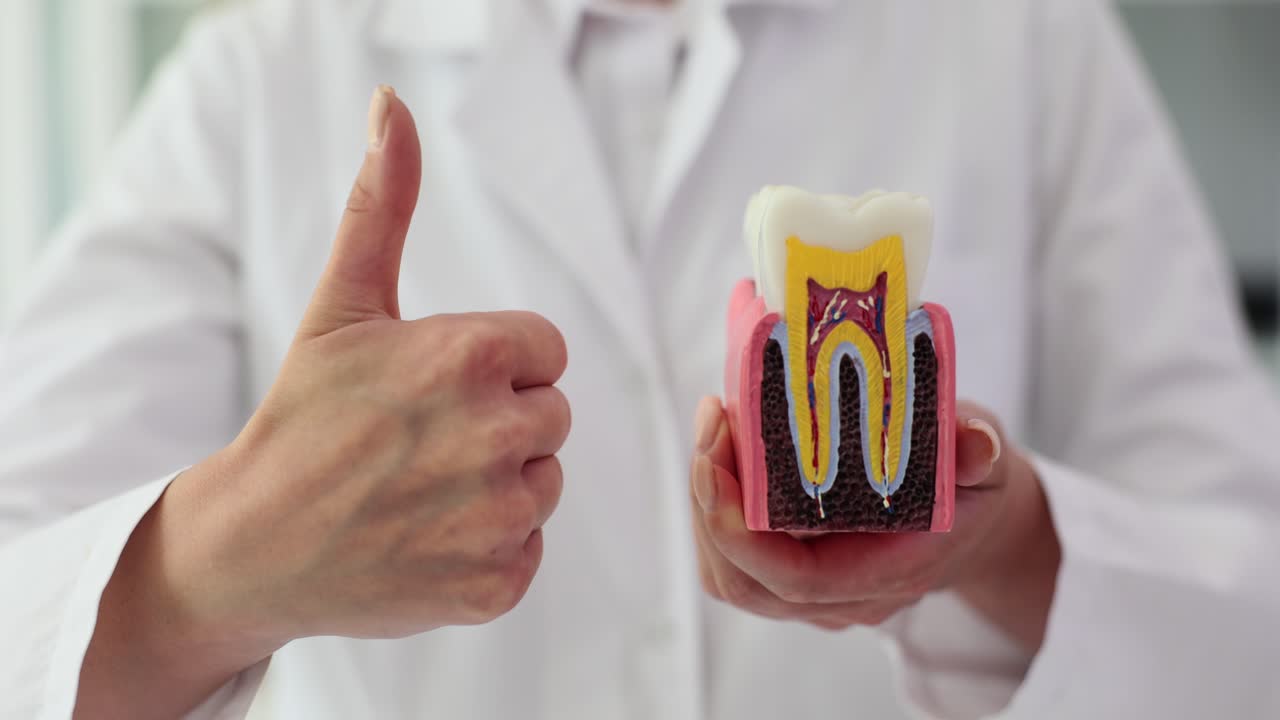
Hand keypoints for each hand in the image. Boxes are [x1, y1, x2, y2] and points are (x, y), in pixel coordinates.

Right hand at [77, 87, 570, 717]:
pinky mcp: (494, 586)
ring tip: (421, 490)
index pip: (545, 350)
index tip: (435, 388)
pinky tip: (427, 539)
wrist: (252, 546)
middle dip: (500, 421)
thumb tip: (391, 106)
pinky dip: (489, 549)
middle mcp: (494, 435)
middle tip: (422, 442)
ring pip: (543, 482)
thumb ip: (382, 206)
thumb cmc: (301, 417)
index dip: (494, 365)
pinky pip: (528, 548)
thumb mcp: (341, 304)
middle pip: (551, 415)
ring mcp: (495, 518)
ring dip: (498, 485)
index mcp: (471, 355)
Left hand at [689, 396, 1058, 649]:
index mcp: (890, 573)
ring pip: (730, 574)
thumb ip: (981, 454)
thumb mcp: (990, 464)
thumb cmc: (974, 487)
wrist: (972, 521)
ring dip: (705, 504)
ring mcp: (815, 591)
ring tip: (713, 427)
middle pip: (745, 581)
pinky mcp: (793, 568)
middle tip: (712, 423)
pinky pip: (734, 559)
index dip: (741, 532)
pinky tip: (721, 448)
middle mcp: (844, 596)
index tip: (716, 463)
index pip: (797, 580)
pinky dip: (715, 508)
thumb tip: (977, 444)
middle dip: (710, 505)